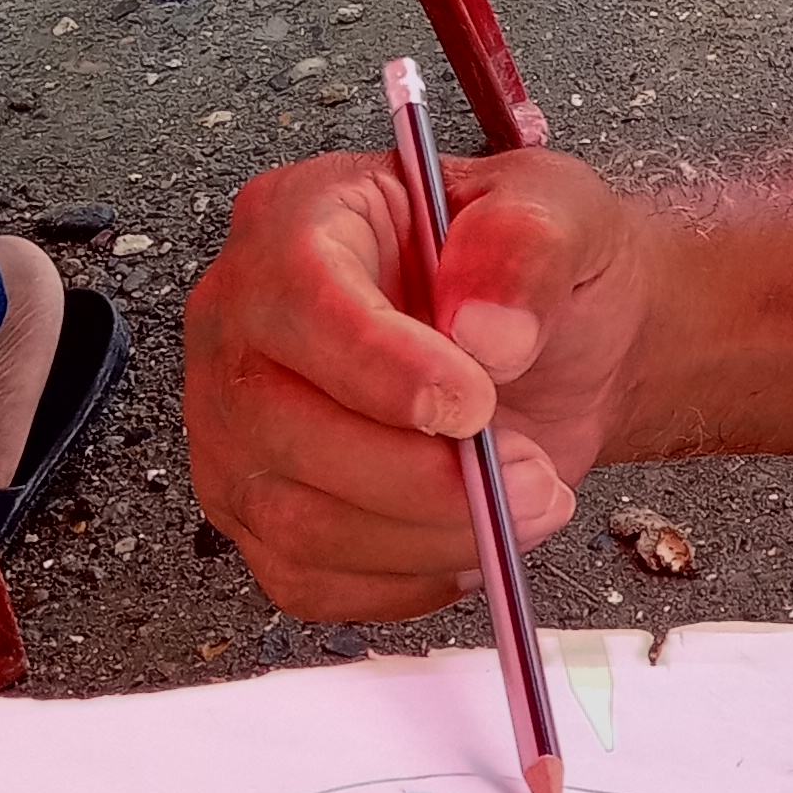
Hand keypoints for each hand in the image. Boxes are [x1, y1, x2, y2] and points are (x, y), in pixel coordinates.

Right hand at [184, 146, 653, 617]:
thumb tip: (485, 331)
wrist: (556, 345)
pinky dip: (406, 581)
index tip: (473, 405)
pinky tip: (471, 541)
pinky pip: (307, 579)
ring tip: (526, 502)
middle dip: (420, 477)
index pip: (295, 299)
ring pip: (294, 520)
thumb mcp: (557, 211)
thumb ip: (526, 247)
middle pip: (276, 426)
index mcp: (294, 221)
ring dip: (429, 535)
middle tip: (531, 475)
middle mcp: (239, 324)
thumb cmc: (532, 269)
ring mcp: (234, 427)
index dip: (379, 367)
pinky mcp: (257, 511)